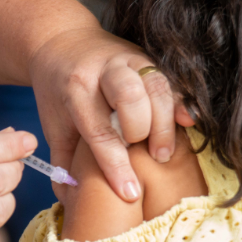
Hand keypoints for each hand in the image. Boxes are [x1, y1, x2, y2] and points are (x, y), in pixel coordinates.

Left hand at [29, 27, 175, 201]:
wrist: (61, 41)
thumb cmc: (59, 91)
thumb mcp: (54, 124)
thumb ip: (64, 161)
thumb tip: (71, 200)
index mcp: (76, 89)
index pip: (100, 131)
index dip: (117, 166)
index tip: (130, 194)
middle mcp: (104, 70)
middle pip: (130, 97)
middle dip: (142, 132)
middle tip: (149, 158)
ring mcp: (129, 59)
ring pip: (156, 85)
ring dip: (164, 122)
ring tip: (163, 152)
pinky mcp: (148, 56)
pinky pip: (171, 78)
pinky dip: (181, 100)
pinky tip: (187, 121)